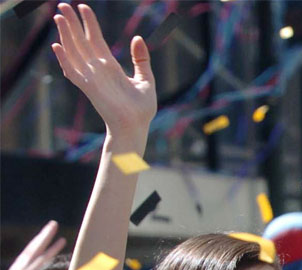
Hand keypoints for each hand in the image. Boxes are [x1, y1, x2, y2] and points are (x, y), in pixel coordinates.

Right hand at [0, 221, 64, 269]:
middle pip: (34, 248)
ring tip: (62, 239)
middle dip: (44, 236)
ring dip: (50, 247)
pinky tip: (53, 257)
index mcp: (20, 266)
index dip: (41, 239)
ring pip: (38, 256)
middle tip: (54, 223)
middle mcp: (21, 267)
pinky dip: (46, 261)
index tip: (51, 229)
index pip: (32, 250)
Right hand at [52, 3, 156, 137]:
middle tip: (63, 4)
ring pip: (74, 52)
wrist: (136, 127)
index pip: (96, 39)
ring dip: (65, 35)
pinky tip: (57, 46)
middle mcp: (98, 69)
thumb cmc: (141, 108)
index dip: (89, 23)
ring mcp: (92, 78)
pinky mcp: (89, 88)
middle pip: (82, 41)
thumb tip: (138, 37)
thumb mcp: (146, 80)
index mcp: (110, 66)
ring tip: (58, 17)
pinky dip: (64, 60)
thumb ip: (141, 59)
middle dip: (72, 24)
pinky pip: (73, 72)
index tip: (83, 7)